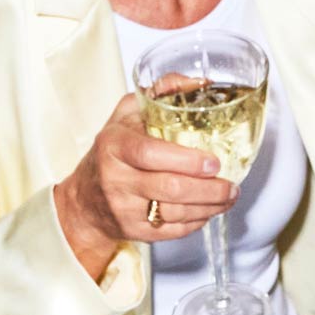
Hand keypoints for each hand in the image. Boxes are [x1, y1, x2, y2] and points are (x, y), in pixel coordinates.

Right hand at [51, 92, 237, 282]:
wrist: (83, 200)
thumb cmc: (110, 151)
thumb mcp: (126, 114)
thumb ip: (160, 92)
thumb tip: (200, 82)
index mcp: (114, 145)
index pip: (150, 153)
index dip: (186, 160)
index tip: (212, 162)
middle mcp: (116, 179)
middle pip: (170, 188)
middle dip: (209, 189)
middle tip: (230, 184)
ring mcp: (125, 209)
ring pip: (175, 213)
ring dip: (210, 207)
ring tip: (228, 196)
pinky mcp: (134, 232)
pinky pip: (173, 231)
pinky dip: (198, 222)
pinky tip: (210, 210)